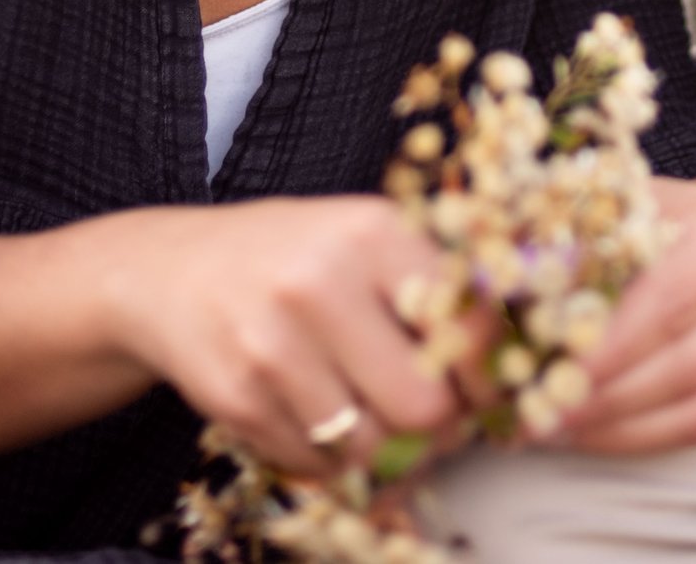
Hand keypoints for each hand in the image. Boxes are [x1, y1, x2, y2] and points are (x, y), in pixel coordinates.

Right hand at [101, 196, 467, 473]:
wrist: (167, 271)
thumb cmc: (291, 258)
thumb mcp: (365, 238)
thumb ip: (438, 282)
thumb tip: (528, 347)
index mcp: (372, 231)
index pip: (469, 324)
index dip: (489, 373)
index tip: (487, 388)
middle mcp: (321, 281)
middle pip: (424, 405)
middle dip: (436, 424)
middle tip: (431, 416)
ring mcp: (271, 343)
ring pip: (369, 447)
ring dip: (377, 445)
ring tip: (364, 410)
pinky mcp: (234, 396)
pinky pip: (313, 465)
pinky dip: (323, 457)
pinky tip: (310, 413)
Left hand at [553, 176, 695, 453]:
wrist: (686, 226)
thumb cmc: (629, 218)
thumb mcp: (597, 214)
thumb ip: (561, 251)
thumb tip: (505, 292)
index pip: (668, 301)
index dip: (605, 346)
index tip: (544, 376)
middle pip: (688, 360)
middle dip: (608, 395)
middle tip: (541, 414)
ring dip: (622, 422)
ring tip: (556, 424)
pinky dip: (647, 432)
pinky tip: (594, 429)